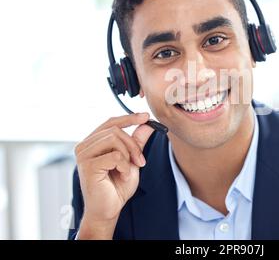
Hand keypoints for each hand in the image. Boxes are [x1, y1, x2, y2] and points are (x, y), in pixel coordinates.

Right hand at [74, 113, 153, 238]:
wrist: (109, 209)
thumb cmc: (116, 187)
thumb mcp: (132, 160)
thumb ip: (137, 142)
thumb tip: (146, 124)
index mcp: (93, 142)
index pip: (111, 123)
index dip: (129, 118)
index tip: (146, 117)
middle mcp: (85, 146)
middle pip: (115, 130)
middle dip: (133, 144)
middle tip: (141, 161)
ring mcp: (84, 155)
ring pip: (115, 139)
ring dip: (129, 155)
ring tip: (130, 170)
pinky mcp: (88, 166)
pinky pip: (115, 156)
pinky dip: (125, 166)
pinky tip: (123, 176)